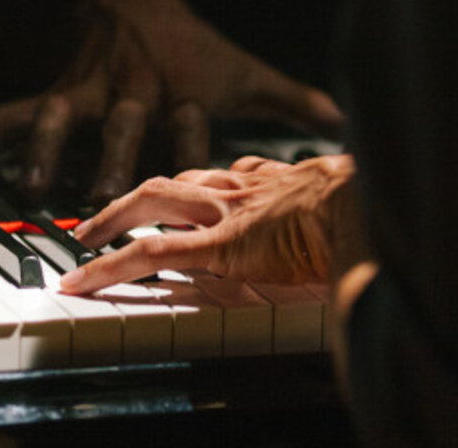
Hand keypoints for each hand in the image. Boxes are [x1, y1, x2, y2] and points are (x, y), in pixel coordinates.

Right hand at [0, 0, 344, 203]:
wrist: (133, 1)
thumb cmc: (195, 51)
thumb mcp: (242, 71)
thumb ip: (290, 99)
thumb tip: (346, 121)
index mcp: (182, 92)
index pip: (191, 124)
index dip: (193, 149)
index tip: (197, 185)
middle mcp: (133, 92)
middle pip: (123, 125)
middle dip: (111, 158)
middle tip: (101, 197)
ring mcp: (87, 91)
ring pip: (62, 118)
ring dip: (44, 149)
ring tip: (26, 185)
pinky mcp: (53, 91)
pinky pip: (9, 113)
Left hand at [60, 154, 356, 294]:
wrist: (373, 206)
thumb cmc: (373, 212)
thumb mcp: (351, 215)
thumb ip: (336, 232)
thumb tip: (355, 262)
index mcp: (275, 183)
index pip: (222, 179)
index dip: (194, 189)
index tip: (179, 200)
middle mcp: (243, 188)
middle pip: (176, 180)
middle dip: (135, 196)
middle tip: (104, 216)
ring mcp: (227, 212)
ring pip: (152, 201)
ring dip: (112, 218)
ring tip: (84, 240)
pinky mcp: (219, 244)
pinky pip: (152, 252)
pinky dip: (111, 266)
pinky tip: (84, 279)